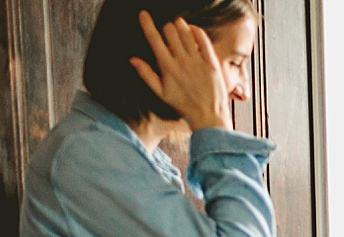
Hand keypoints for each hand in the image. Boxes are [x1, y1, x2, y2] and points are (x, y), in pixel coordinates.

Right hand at [129, 11, 231, 129]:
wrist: (208, 115)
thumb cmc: (183, 105)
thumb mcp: (161, 93)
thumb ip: (146, 74)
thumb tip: (132, 59)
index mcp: (167, 67)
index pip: (154, 39)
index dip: (147, 24)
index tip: (143, 14)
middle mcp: (182, 61)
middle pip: (170, 30)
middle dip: (166, 27)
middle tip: (168, 31)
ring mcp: (197, 60)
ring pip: (185, 31)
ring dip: (180, 25)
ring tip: (178, 26)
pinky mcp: (211, 62)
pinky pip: (203, 39)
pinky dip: (196, 30)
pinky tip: (193, 31)